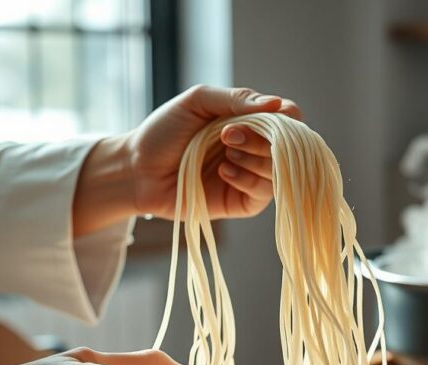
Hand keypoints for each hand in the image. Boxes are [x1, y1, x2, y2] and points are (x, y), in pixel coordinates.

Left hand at [72, 85, 300, 236]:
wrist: (136, 169)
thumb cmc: (164, 131)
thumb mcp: (198, 101)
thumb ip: (237, 98)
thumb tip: (279, 104)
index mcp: (251, 121)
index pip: (291, 117)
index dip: (286, 118)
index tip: (263, 116)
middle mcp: (257, 148)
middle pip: (289, 146)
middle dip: (260, 139)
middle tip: (226, 136)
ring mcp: (252, 176)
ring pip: (279, 171)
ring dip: (254, 158)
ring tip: (224, 154)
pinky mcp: (242, 203)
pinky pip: (263, 194)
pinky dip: (246, 180)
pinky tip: (223, 173)